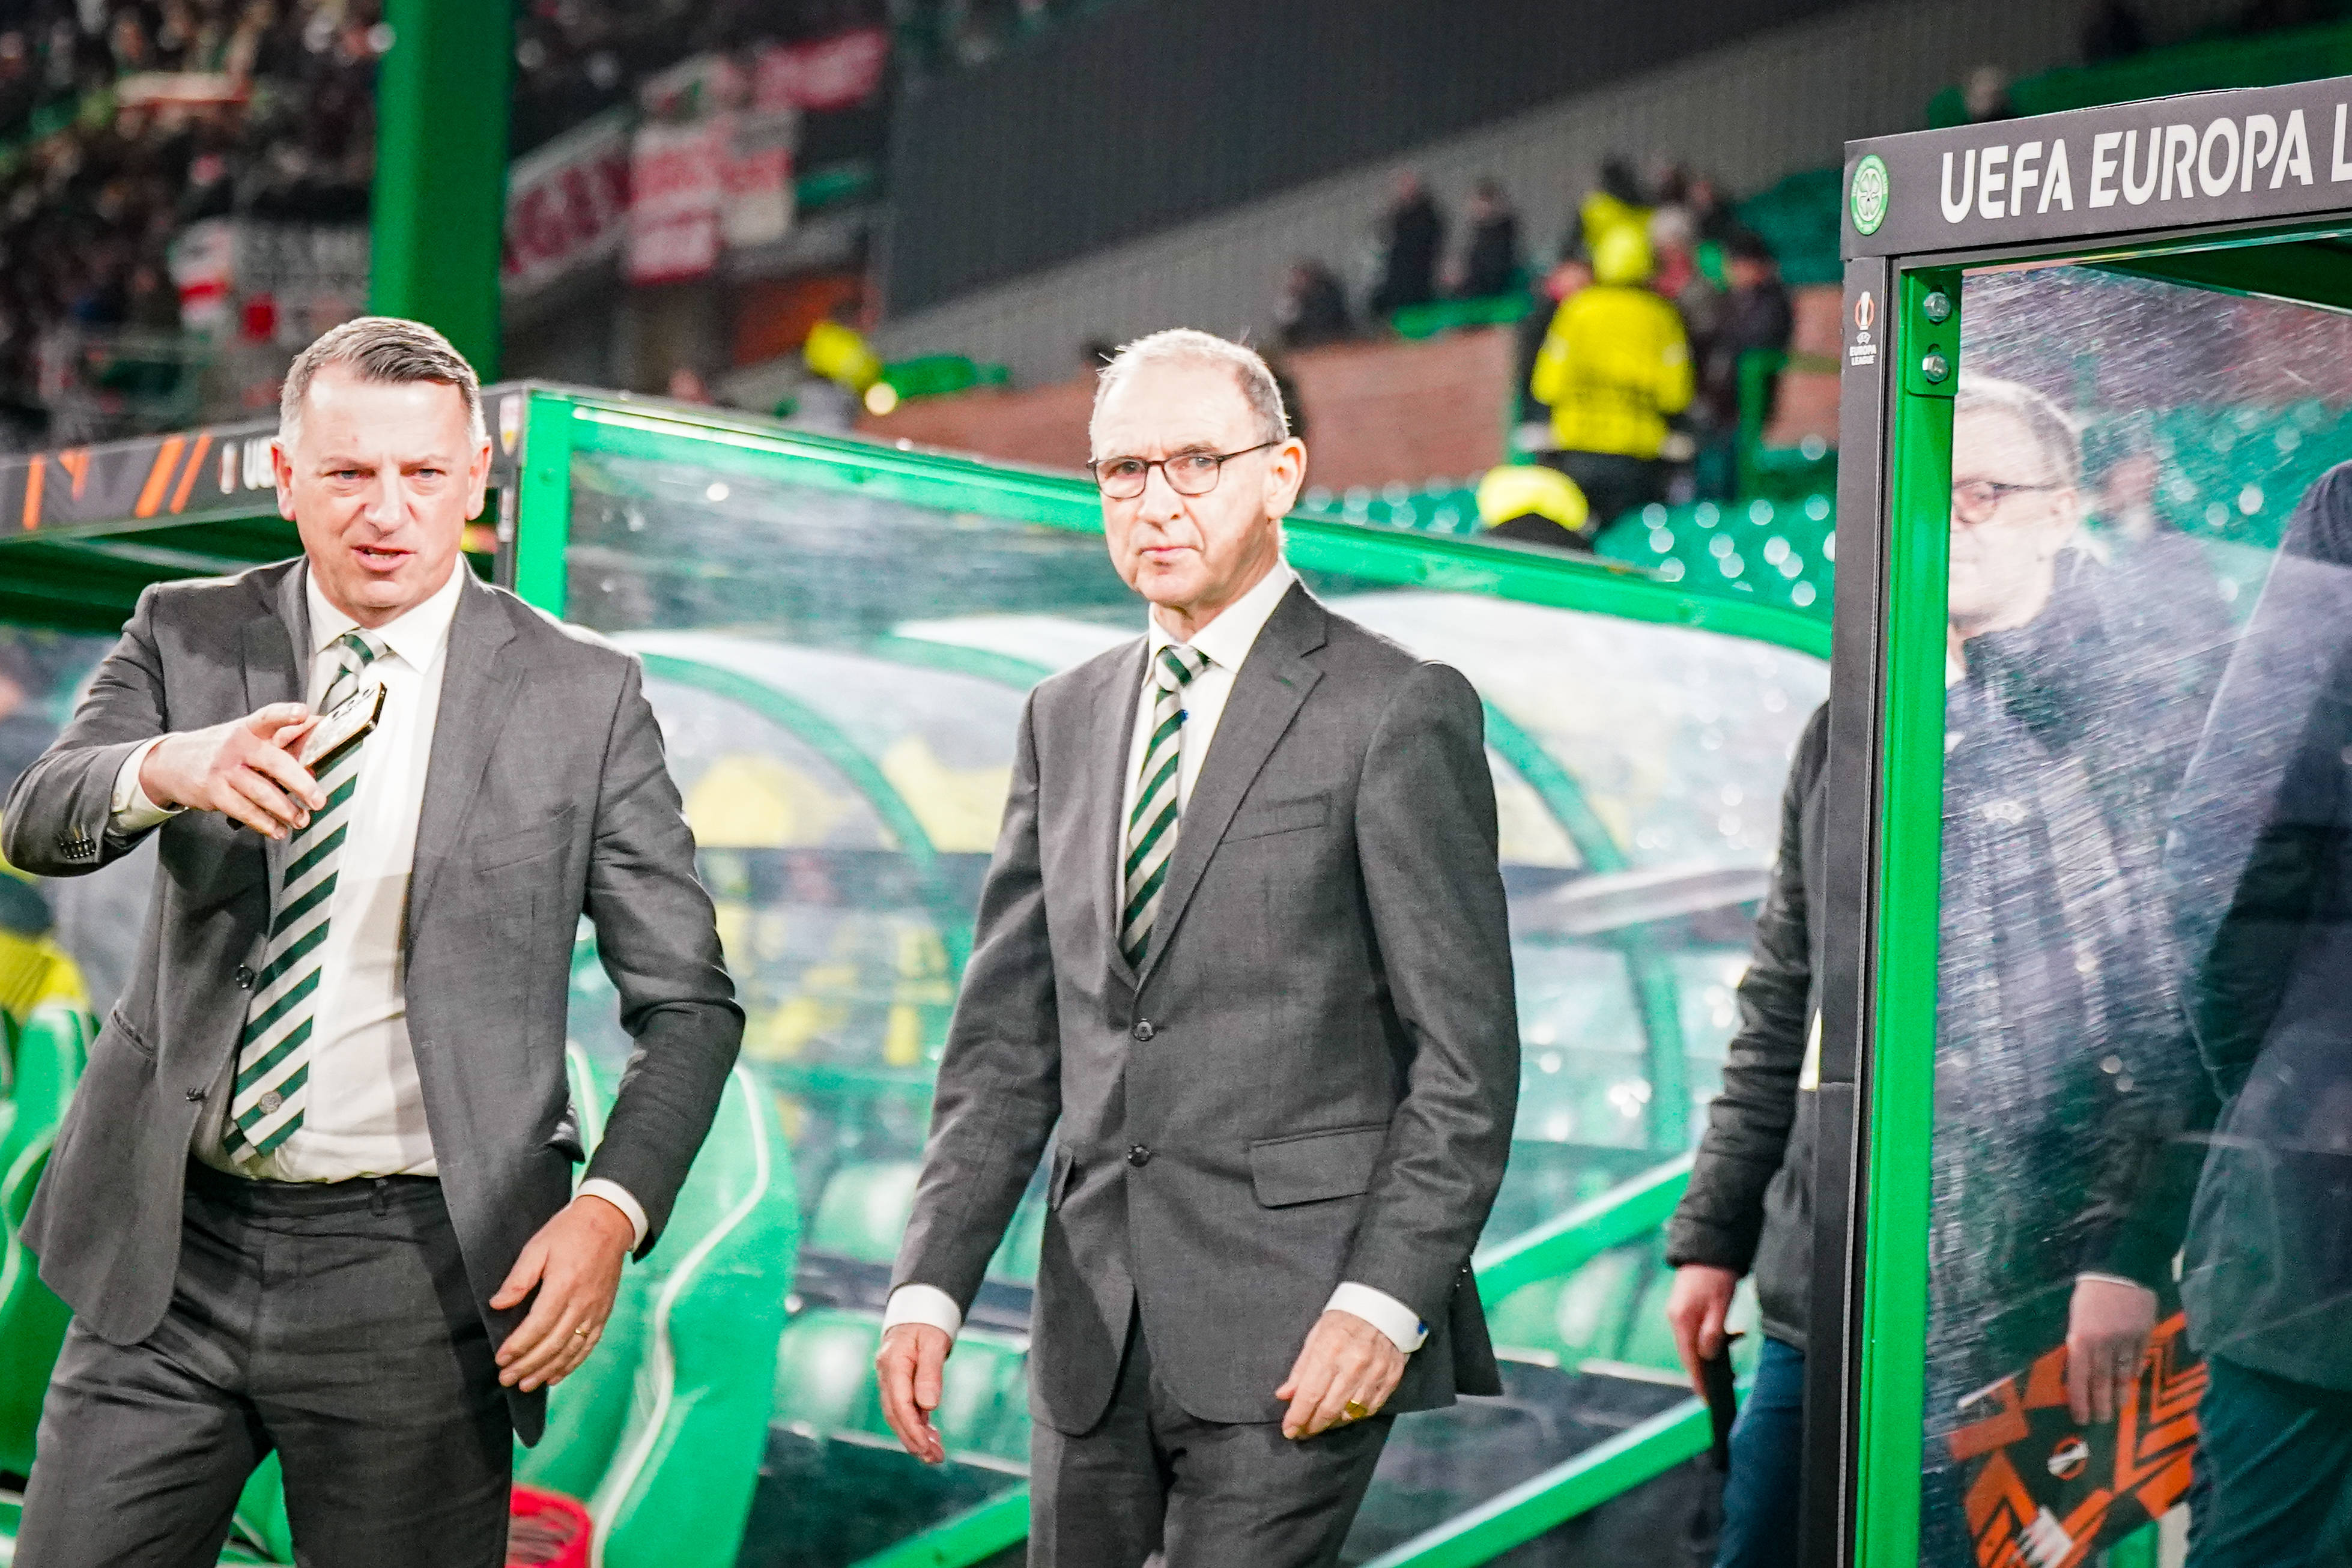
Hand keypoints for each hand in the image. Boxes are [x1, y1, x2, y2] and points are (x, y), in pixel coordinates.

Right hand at [139, 702, 323, 838]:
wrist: (171, 763)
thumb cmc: (222, 749)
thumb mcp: (247, 734)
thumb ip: (282, 736)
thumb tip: (319, 738)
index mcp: (248, 728)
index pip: (268, 716)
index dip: (285, 714)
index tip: (301, 712)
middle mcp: (236, 746)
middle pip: (274, 763)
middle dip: (301, 784)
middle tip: (318, 800)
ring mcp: (224, 770)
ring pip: (262, 793)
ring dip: (287, 810)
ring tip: (301, 819)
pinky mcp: (214, 793)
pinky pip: (246, 811)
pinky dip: (265, 823)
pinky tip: (278, 829)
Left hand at [490, 1194, 633, 1391]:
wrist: (610, 1222)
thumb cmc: (570, 1232)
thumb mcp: (538, 1247)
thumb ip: (519, 1278)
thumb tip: (498, 1304)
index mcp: (564, 1285)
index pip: (538, 1325)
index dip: (518, 1346)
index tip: (501, 1359)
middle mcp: (582, 1303)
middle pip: (553, 1344)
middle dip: (528, 1365)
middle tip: (506, 1378)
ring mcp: (596, 1310)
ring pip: (571, 1350)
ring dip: (547, 1371)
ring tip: (526, 1385)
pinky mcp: (604, 1312)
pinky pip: (588, 1345)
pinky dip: (572, 1364)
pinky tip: (556, 1376)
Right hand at [875, 1322, 952, 1463]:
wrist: (917, 1313)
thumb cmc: (926, 1326)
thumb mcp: (933, 1343)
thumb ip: (931, 1373)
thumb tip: (929, 1406)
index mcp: (893, 1364)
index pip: (899, 1403)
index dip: (912, 1428)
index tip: (927, 1446)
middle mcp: (887, 1376)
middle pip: (896, 1415)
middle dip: (913, 1440)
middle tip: (933, 1459)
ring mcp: (890, 1381)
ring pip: (899, 1415)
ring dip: (915, 1437)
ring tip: (934, 1456)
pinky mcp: (898, 1386)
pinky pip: (905, 1409)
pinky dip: (917, 1425)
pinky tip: (931, 1438)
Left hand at [1275, 1309, 1405, 1439]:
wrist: (1384, 1306)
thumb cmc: (1343, 1320)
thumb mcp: (1316, 1336)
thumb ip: (1300, 1369)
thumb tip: (1284, 1395)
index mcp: (1329, 1351)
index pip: (1309, 1394)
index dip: (1297, 1417)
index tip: (1289, 1431)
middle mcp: (1352, 1365)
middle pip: (1329, 1409)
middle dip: (1312, 1426)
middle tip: (1303, 1432)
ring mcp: (1374, 1374)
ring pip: (1350, 1414)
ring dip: (1332, 1424)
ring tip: (1321, 1423)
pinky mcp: (1390, 1379)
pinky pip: (1370, 1409)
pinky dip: (1354, 1416)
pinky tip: (1343, 1414)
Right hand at [1666, 1264, 1740, 1398]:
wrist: (1707, 1247)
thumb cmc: (1716, 1275)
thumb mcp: (1720, 1305)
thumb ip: (1712, 1333)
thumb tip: (1707, 1357)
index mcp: (1682, 1320)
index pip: (1689, 1359)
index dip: (1699, 1381)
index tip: (1707, 1399)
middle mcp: (1676, 1319)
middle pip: (1689, 1354)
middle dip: (1704, 1372)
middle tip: (1722, 1387)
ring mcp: (1678, 1313)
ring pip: (1693, 1344)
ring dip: (1709, 1356)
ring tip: (1729, 1367)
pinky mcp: (1684, 1309)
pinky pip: (1695, 1332)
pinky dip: (1709, 1341)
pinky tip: (1729, 1338)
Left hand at [2066, 1275, 2156, 1424]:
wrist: (2121, 1268)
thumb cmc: (2091, 1292)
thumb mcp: (2076, 1316)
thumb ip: (2079, 1342)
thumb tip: (2080, 1367)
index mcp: (2081, 1338)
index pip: (2079, 1377)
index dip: (2079, 1400)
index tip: (2081, 1418)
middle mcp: (2104, 1344)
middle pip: (2102, 1381)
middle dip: (2101, 1404)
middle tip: (2101, 1420)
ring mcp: (2126, 1341)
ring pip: (2122, 1375)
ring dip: (2119, 1393)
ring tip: (2117, 1408)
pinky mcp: (2145, 1336)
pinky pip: (2138, 1360)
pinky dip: (2132, 1373)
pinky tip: (2129, 1382)